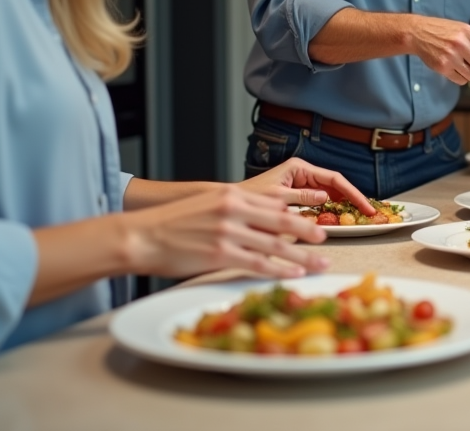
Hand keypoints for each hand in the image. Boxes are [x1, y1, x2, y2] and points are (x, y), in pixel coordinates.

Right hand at [123, 184, 330, 278]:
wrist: (142, 235)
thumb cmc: (172, 223)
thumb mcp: (208, 204)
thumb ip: (235, 209)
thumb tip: (262, 221)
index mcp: (232, 195)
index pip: (273, 205)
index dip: (297, 215)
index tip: (314, 221)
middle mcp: (233, 210)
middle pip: (282, 223)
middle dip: (308, 232)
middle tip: (327, 239)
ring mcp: (228, 232)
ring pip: (275, 246)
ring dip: (302, 257)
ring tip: (319, 263)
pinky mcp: (220, 254)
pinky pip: (257, 263)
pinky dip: (279, 270)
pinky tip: (293, 274)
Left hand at [240, 157, 374, 214]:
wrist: (229, 207)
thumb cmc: (247, 198)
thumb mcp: (275, 198)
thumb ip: (301, 197)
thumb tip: (326, 197)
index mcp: (299, 168)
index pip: (334, 179)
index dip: (353, 193)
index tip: (366, 206)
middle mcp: (303, 174)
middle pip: (337, 186)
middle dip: (353, 199)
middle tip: (370, 214)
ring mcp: (302, 185)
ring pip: (331, 195)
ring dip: (345, 206)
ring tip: (361, 218)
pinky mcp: (299, 197)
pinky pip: (321, 203)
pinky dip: (333, 212)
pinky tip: (342, 221)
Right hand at [409, 16, 469, 84]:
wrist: (417, 33)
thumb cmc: (443, 30)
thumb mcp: (462, 29)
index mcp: (468, 32)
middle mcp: (460, 44)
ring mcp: (450, 57)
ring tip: (465, 63)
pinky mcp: (442, 68)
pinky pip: (461, 80)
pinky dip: (462, 77)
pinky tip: (455, 67)